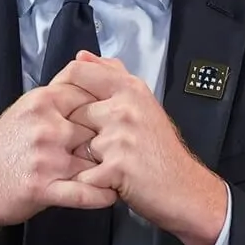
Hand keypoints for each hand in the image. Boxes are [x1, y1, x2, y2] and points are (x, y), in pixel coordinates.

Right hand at [0, 81, 118, 229]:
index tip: (123, 115)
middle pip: (97, 126)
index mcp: (43, 101)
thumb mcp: (26, 109)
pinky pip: (84, 192)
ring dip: (112, 168)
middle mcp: (46, 125)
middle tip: (131, 147)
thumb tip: (90, 75)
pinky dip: (102, 195)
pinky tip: (112, 194)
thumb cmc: (3, 147)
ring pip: (94, 159)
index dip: (109, 106)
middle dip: (113, 138)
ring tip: (128, 173)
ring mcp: (45, 157)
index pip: (90, 94)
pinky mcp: (43, 188)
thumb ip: (58, 95)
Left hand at [51, 51, 227, 244]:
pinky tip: (107, 182)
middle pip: (73, 112)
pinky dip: (89, 182)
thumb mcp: (142, 102)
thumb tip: (82, 56)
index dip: (63, 87)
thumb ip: (111, 76)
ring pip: (77, 144)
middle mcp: (125, 107)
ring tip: (108, 165)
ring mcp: (120, 136)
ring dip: (86, 160)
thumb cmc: (160, 149)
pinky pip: (83, 173)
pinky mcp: (116, 166)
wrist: (183, 188)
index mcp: (130, 88)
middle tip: (101, 148)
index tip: (62, 103)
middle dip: (79, 133)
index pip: (79, 72)